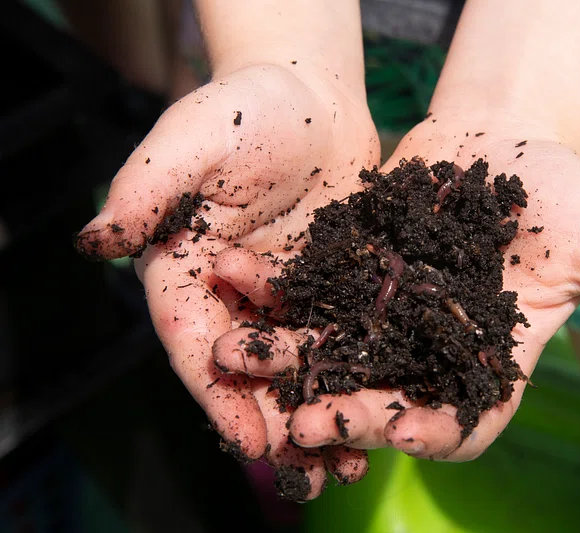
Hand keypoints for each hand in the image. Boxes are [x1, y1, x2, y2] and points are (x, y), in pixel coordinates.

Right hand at [75, 63, 379, 497]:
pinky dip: (355, 374)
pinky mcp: (329, 286)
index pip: (197, 342)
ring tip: (348, 466)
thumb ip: (147, 187)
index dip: (220, 393)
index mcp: (186, 271)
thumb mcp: (194, 138)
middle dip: (276, 422)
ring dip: (318, 412)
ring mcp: (283, 296)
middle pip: (250, 370)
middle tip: (307, 475)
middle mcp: (231, 295)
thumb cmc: (244, 109)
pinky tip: (382, 406)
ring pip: (297, 365)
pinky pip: (340, 337)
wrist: (310, 95)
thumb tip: (95, 242)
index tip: (249, 440)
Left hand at [214, 114, 579, 471]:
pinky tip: (234, 285)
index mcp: (488, 364)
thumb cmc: (559, 193)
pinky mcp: (344, 276)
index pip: (457, 421)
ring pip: (327, 351)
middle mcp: (426, 353)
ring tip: (236, 355)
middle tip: (298, 420)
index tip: (396, 430)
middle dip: (340, 411)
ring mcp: (380, 317)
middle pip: (379, 398)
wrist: (501, 139)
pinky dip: (270, 294)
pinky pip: (302, 293)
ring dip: (282, 359)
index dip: (429, 433)